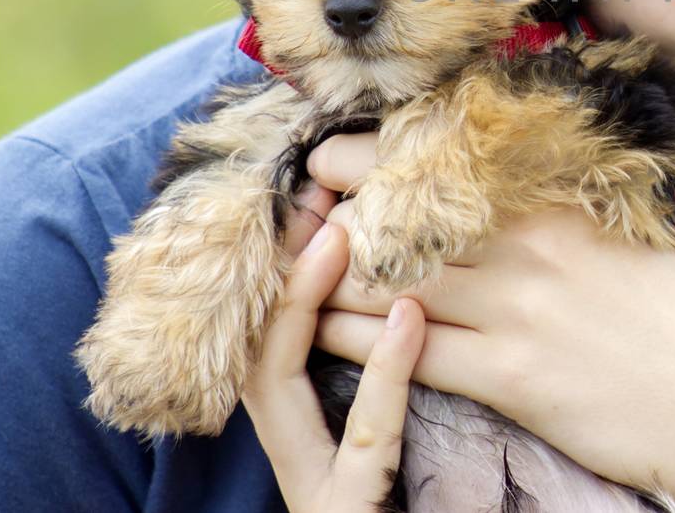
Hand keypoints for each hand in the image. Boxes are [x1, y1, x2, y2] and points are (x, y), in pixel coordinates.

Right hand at [241, 179, 427, 512]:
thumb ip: (391, 370)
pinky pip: (364, 443)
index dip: (283, 264)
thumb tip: (422, 278)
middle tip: (310, 194)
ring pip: (279, 389)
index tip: (315, 191)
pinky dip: (385, 376)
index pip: (271, 335)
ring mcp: (314, 490)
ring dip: (305, 306)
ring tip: (342, 235)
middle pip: (253, 348)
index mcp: (302, 435)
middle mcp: (290, 458)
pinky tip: (412, 320)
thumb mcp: (393, 440)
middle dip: (273, 270)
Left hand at [303, 131, 674, 500]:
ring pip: (391, 278)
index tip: (333, 158)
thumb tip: (512, 178)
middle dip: (333, 209)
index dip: (371, 156)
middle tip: (297, 212)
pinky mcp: (508, 374)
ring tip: (296, 269)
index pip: (439, 160)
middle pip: (400, 212)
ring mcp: (516, 307)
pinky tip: (322, 330)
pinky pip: (407, 349)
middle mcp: (528, 241)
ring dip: (331, 274)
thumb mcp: (628, 233)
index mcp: (555, 199)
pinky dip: (352, 338)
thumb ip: (564, 203)